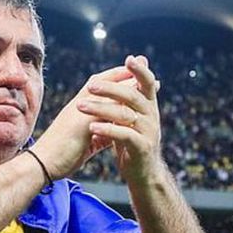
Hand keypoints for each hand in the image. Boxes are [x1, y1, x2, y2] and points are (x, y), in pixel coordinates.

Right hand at [32, 64, 134, 179]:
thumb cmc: (61, 153)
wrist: (42, 164)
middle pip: (106, 82)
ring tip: (149, 82)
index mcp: (79, 106)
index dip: (118, 77)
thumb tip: (110, 131)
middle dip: (127, 74)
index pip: (101, 85)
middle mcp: (80, 104)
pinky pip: (106, 111)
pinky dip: (122, 108)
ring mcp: (80, 112)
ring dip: (129, 86)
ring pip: (109, 93)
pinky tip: (138, 107)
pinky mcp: (82, 123)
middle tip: (145, 63)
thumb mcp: (83, 138)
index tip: (136, 75)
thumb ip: (96, 130)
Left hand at [76, 55, 163, 183]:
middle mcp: (152, 116)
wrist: (143, 173)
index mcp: (148, 105)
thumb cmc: (132, 141)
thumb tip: (131, 66)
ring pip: (125, 115)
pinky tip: (93, 128)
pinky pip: (124, 135)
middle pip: (133, 96)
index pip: (147, 83)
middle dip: (110, 89)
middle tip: (90, 87)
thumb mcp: (131, 116)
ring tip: (81, 107)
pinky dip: (108, 130)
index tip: (130, 59)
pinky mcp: (142, 148)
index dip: (140, 70)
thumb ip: (128, 94)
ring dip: (101, 109)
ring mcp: (148, 132)